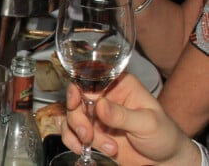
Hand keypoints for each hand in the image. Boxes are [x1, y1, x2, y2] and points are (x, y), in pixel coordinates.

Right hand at [62, 74, 199, 164]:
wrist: (165, 161)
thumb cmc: (163, 134)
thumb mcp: (148, 122)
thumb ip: (124, 115)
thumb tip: (100, 106)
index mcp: (117, 84)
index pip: (89, 79)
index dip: (77, 88)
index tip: (75, 102)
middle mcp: (102, 96)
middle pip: (75, 98)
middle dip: (78, 118)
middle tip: (88, 134)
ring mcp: (95, 115)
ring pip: (70, 116)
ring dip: (78, 132)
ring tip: (106, 148)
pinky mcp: (92, 132)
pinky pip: (70, 132)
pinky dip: (72, 141)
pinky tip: (84, 150)